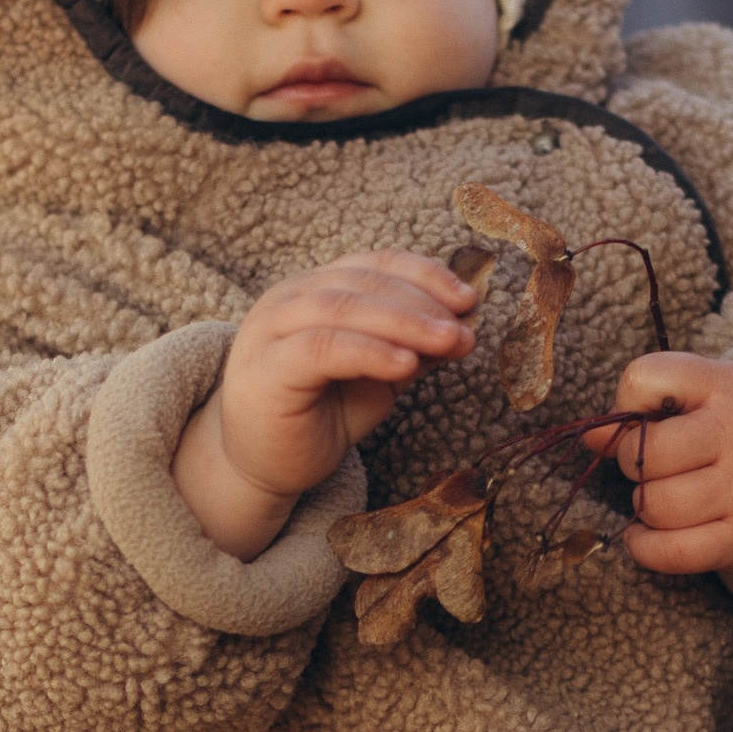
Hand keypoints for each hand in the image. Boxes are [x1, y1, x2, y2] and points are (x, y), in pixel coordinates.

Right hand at [175, 251, 479, 558]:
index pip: (374, 264)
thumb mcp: (379, 375)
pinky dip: (370, 351)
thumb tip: (465, 325)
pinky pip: (323, 349)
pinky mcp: (266, 369)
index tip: (469, 299)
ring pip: (343, 308)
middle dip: (422, 302)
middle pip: (363, 283)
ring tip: (448, 342)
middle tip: (464, 328)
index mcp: (315, 289)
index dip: (425, 275)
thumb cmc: (321, 417)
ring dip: (404, 322)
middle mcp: (289, 299)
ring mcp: (271, 330)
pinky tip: (406, 364)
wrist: (263, 467)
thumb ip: (413, 346)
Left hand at [589, 354, 732, 573]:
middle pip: (641, 454)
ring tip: (667, 496)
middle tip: (657, 465)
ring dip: (644, 504)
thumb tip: (588, 436)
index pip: (643, 378)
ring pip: (653, 505)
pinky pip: (672, 553)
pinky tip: (645, 535)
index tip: (649, 417)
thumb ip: (650, 398)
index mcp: (729, 385)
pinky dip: (644, 546)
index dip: (627, 402)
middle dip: (633, 462)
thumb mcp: (713, 387)